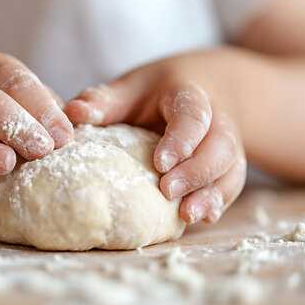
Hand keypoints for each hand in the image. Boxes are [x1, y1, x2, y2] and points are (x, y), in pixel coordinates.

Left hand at [64, 54, 245, 223]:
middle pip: (220, 145)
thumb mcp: (131, 88)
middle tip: (167, 191)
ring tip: (187, 215)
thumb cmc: (156, 91)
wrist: (201, 87)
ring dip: (212, 193)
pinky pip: (232, 182)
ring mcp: (226, 142)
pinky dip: (219, 200)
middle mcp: (216, 117)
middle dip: (197, 171)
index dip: (181, 139)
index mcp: (189, 93)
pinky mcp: (227, 162)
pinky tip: (202, 218)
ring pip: (231, 167)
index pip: (193, 115)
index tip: (160, 163)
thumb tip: (72, 113)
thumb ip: (105, 100)